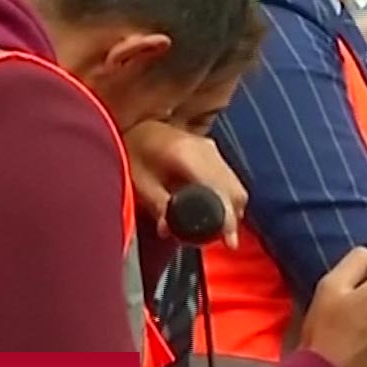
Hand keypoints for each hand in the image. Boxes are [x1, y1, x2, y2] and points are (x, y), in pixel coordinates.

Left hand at [125, 121, 246, 246]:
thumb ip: (157, 205)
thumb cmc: (130, 150)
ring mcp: (210, 147)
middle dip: (233, 217)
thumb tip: (169, 230)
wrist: (132, 125)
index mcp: (187, 155)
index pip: (219, 190)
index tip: (228, 240)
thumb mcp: (138, 180)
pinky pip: (228, 175)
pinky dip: (228, 195)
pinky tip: (219, 210)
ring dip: (233, 207)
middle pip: (234, 188)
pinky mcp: (210, 149)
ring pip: (235, 183)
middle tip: (227, 241)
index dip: (226, 217)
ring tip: (224, 230)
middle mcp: (205, 149)